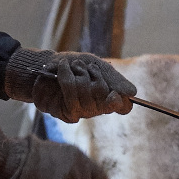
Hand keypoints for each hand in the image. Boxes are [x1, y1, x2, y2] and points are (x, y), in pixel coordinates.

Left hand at [5, 49, 135, 123]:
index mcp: (107, 97)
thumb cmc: (74, 66)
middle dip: (90, 73)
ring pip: (84, 92)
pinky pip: (68, 94)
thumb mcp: (96, 66)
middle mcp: (95, 109)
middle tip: (81, 66)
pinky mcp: (62, 113)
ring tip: (70, 67)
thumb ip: (114, 79)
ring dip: (77, 72)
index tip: (114, 94)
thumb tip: (132, 93)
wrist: (46, 65)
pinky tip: (60, 72)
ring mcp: (79, 112)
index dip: (120, 102)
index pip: (123, 106)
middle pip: (102, 93)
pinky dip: (65, 75)